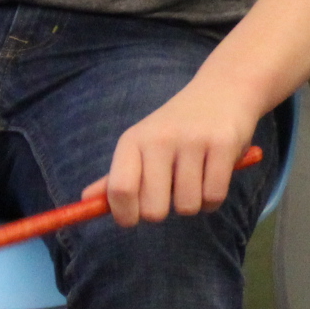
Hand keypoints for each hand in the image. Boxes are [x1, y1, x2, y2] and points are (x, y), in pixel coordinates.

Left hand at [90, 85, 262, 226]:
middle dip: (164, 210)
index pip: (120, 190)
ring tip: (196, 181)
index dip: (125, 215)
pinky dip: (213, 200)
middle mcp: (159, 139)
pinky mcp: (223, 145)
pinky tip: (213, 179)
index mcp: (133, 140)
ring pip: (187, 207)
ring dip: (193, 204)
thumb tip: (86, 198)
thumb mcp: (144, 143)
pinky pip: (214, 197)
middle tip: (172, 191)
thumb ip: (118, 174)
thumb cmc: (178, 125)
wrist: (223, 90)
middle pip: (153, 210)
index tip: (133, 218)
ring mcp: (193, 141)